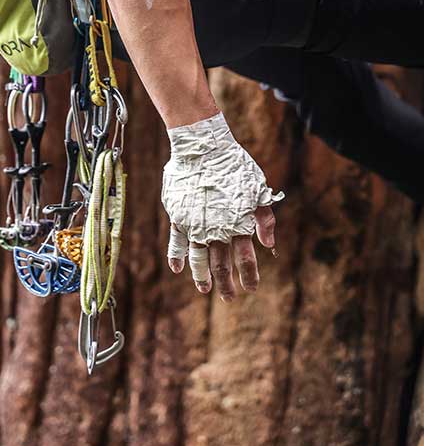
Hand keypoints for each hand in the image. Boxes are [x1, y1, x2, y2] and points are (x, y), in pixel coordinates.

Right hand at [161, 111, 284, 298]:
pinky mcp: (178, 216)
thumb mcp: (257, 188)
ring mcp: (195, 224)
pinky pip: (176, 241)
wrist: (202, 147)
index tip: (251, 289)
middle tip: (229, 298)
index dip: (249, 275)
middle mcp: (217, 228)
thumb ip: (264, 217)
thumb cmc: (233, 164)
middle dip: (226, 283)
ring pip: (199, 258)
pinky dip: (177, 256)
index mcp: (238, 223)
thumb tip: (269, 245)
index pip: (245, 258)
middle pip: (221, 265)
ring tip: (204, 289)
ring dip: (202, 276)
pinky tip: (178, 268)